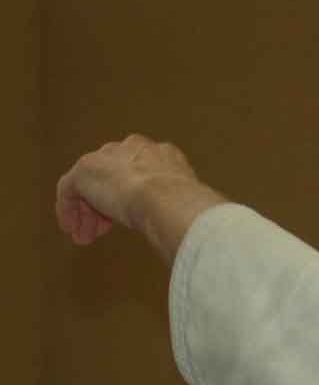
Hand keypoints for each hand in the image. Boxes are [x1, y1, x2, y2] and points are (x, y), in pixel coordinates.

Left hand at [55, 134, 200, 244]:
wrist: (168, 197)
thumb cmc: (184, 203)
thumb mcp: (182, 199)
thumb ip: (171, 201)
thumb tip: (174, 220)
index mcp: (159, 153)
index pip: (136, 171)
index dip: (130, 196)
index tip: (127, 217)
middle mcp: (130, 148)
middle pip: (109, 176)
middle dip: (104, 204)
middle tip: (102, 229)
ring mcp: (106, 157)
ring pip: (89, 184)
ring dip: (87, 212)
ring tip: (87, 236)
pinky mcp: (84, 170)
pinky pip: (69, 190)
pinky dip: (68, 210)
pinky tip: (72, 228)